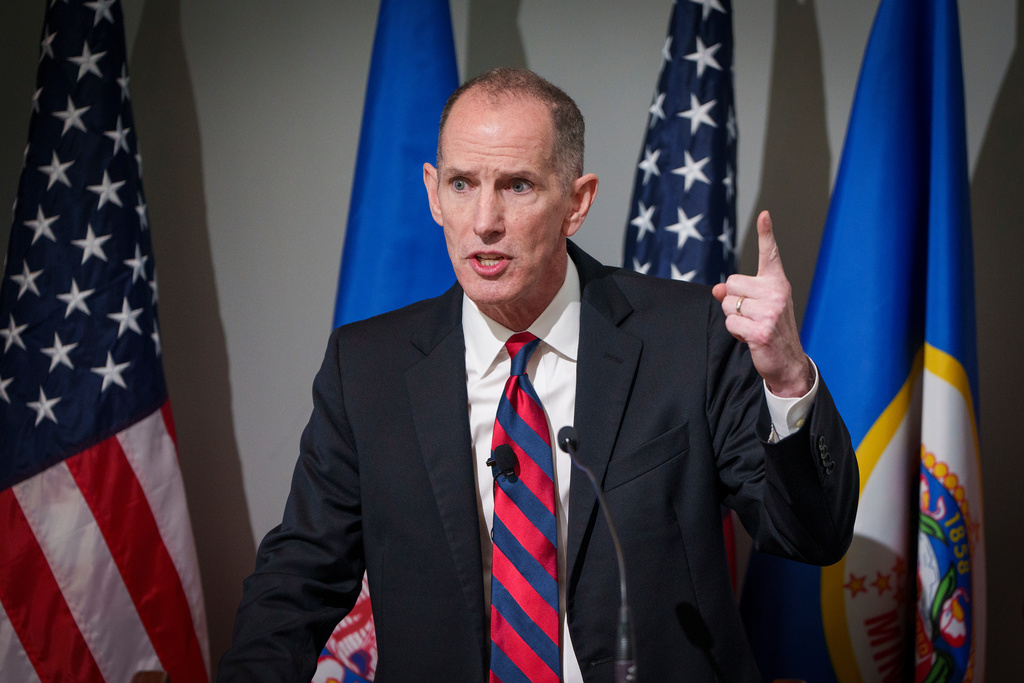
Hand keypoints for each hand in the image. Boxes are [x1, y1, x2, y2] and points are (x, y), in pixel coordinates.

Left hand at [711, 210, 812, 396]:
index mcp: (777, 283)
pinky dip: (735, 332)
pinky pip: (730, 322)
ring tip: (752, 326)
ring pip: (728, 304)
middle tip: (751, 315)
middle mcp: (777, 293)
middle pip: (731, 283)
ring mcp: (770, 311)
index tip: (763, 215)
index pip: (770, 254)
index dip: (765, 233)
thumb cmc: (771, 330)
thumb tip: (717, 289)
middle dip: (733, 301)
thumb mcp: (757, 307)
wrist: (788, 362)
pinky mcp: (761, 330)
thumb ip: (737, 294)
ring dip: (734, 318)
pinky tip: (750, 337)